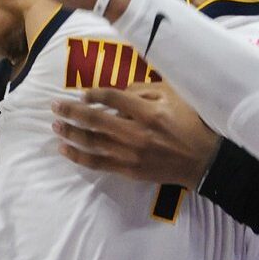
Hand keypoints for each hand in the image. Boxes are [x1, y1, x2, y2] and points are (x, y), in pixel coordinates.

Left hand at [53, 86, 217, 185]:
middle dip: (71, 112)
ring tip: (55, 125)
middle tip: (55, 106)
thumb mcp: (174, 97)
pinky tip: (65, 149)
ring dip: (70, 133)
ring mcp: (131, 154)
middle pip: (94, 120)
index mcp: (148, 112)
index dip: (93, 94)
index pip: (111, 97)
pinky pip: (98, 163)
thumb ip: (146, 90)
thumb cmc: (191, 125)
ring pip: (92, 142)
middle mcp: (136, 133)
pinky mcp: (129, 170)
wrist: (203, 161)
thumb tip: (119, 91)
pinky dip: (79, 156)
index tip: (83, 94)